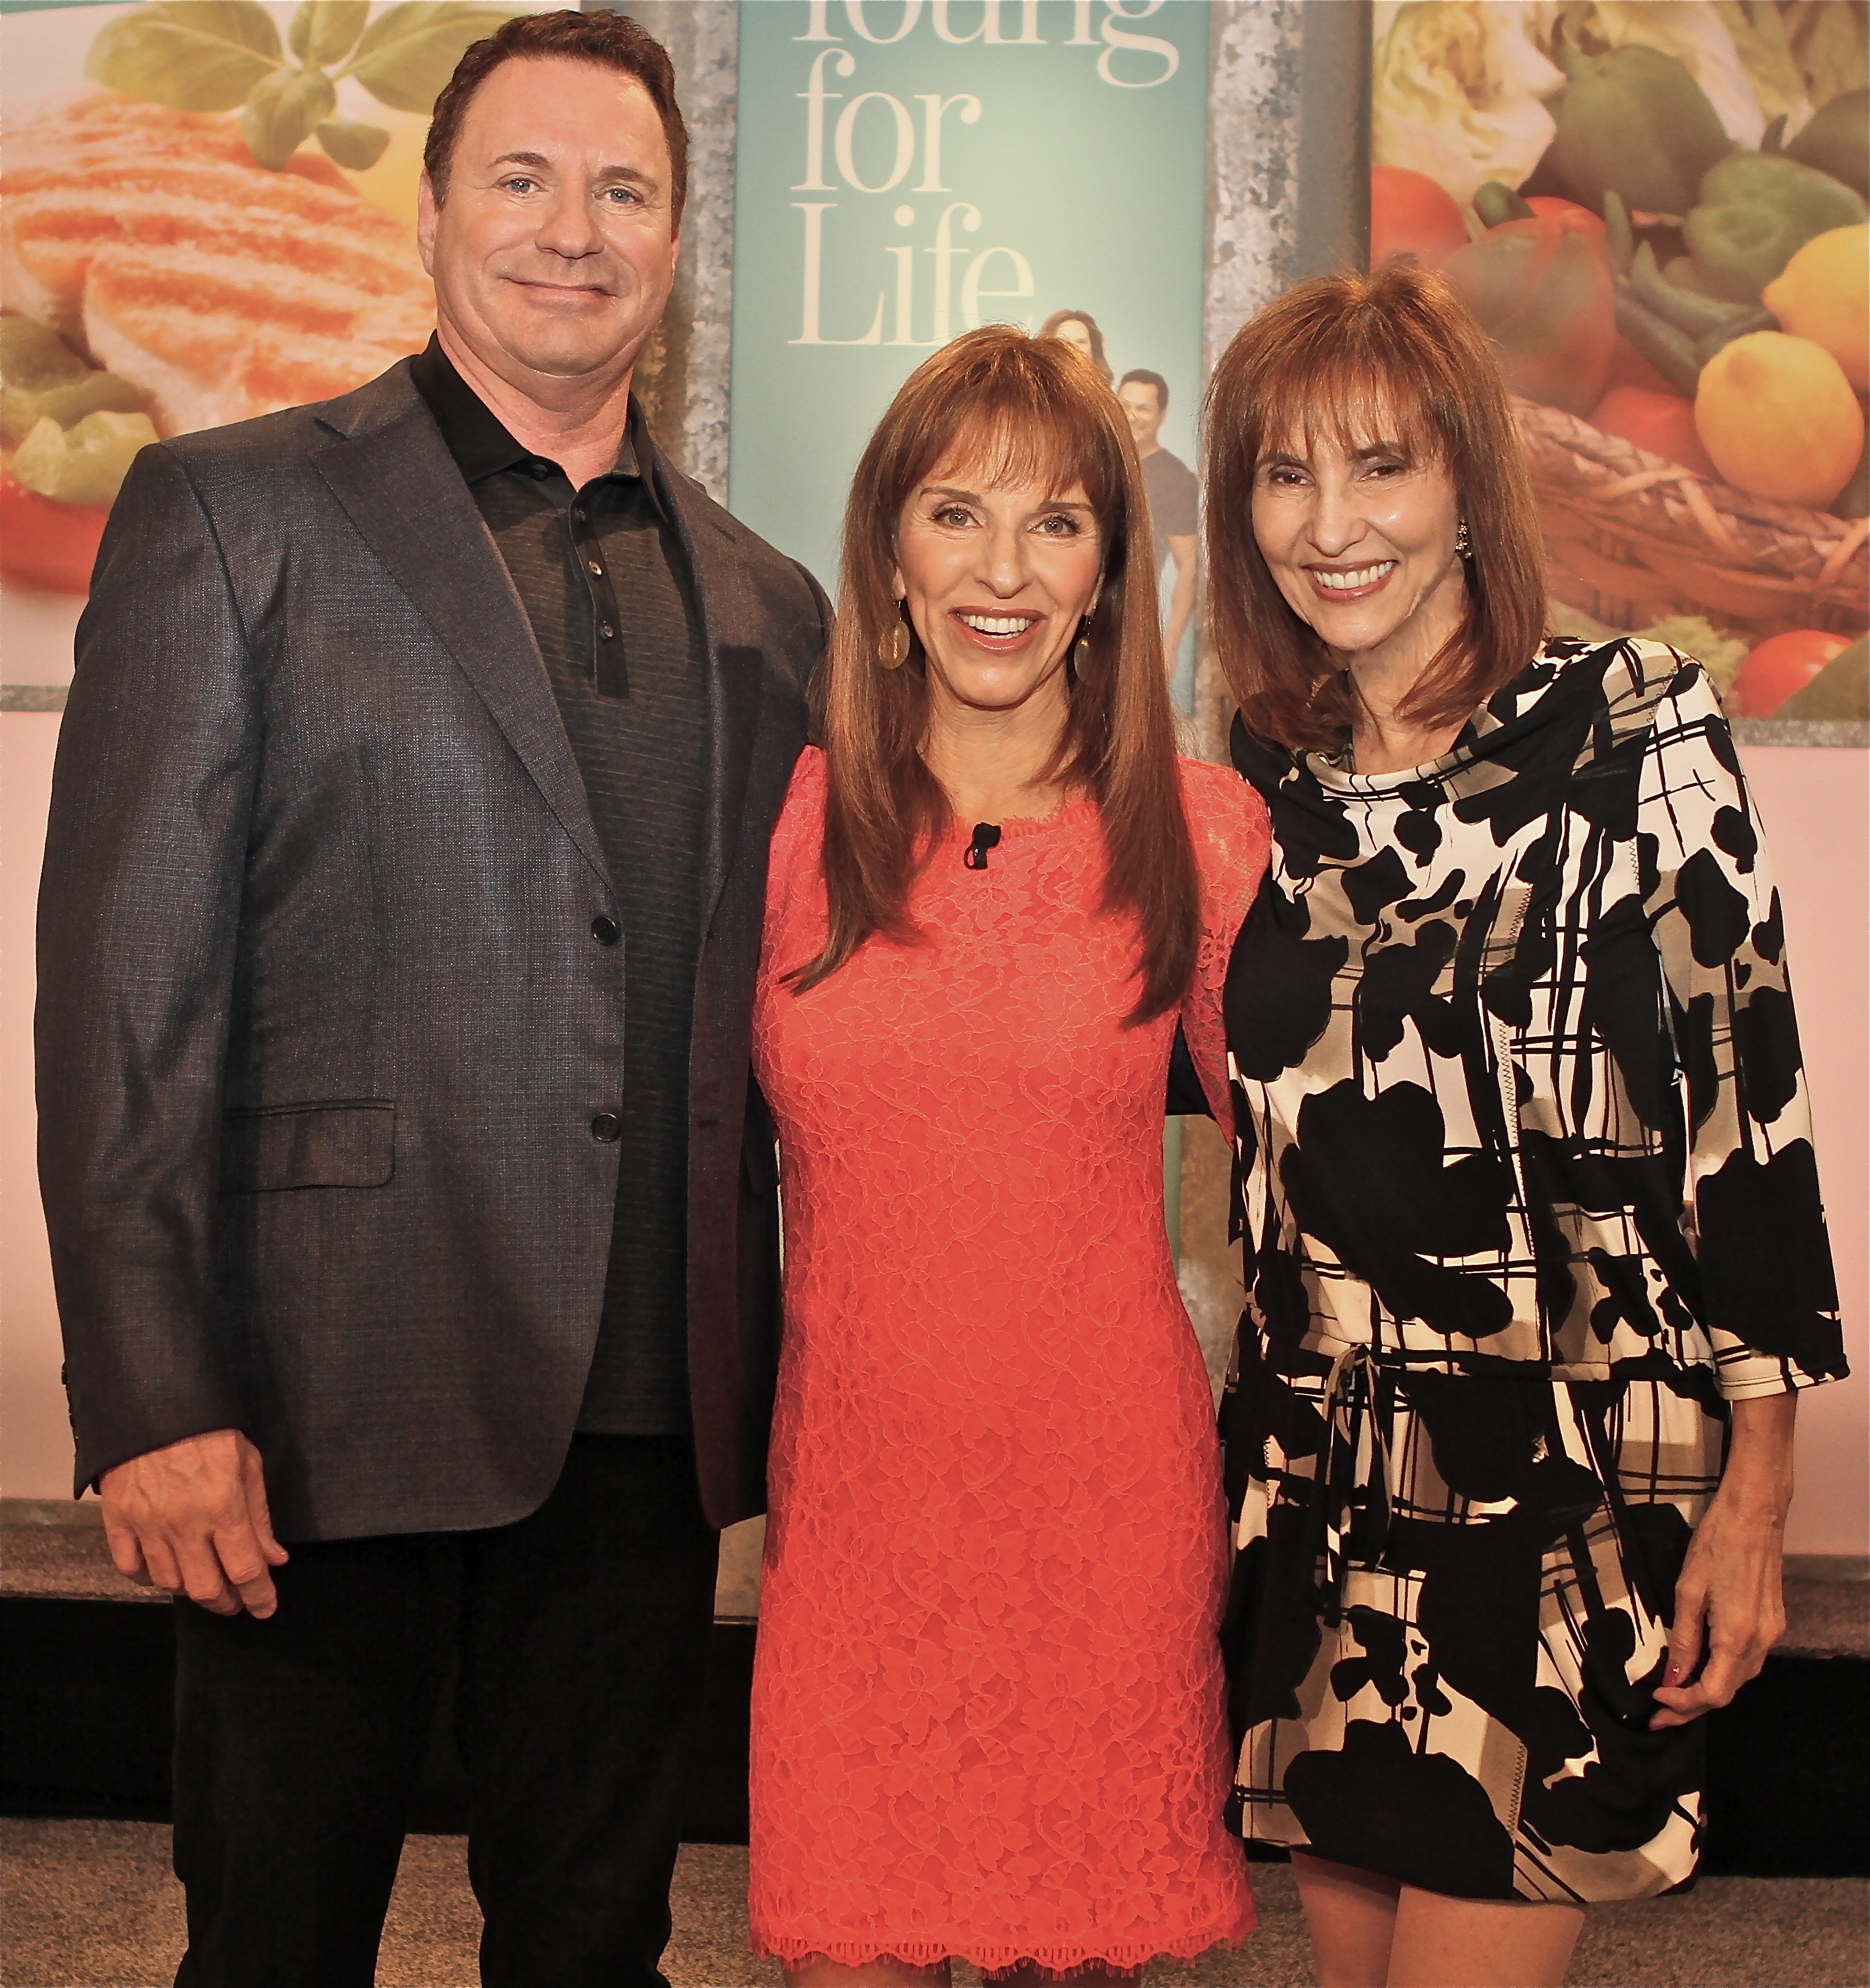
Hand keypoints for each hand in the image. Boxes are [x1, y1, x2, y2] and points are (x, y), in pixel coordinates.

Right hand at [100, 1428, 288, 1618]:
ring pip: (169, 1583)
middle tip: (237, 1601)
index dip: (259, 1596)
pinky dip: (149, 1578)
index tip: (266, 1608)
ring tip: (206, 1583)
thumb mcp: (249, 1465)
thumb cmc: (210, 1431)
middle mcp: (184, 1524)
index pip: (246, 1570)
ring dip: (191, 1591)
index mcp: (222, 1507)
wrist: (154, 1406)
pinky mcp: (119, 1521)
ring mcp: (148, 1525)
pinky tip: (166, 1571)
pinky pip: (131, 1568)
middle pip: (206, 1588)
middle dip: (226, 1603)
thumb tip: (275, 1559)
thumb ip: (260, 1517)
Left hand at [1650, 1393, 1794, 1730]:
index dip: (1684, 1705)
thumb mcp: (1688, 1590)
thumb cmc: (1717, 1543)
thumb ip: (1683, 1638)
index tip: (1656, 1703)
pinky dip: (1723, 1671)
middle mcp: (1761, 1641)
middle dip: (1692, 1706)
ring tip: (1675, 1695)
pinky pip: (1747, 1659)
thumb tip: (1673, 1676)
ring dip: (1708, 1691)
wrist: (1754, 1513)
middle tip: (1661, 1713)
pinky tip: (1702, 1667)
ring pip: (1739, 1678)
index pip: (1712, 1693)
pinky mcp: (1772, 1621)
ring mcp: (1771, 1632)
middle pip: (1727, 1692)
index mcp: (1737, 1636)